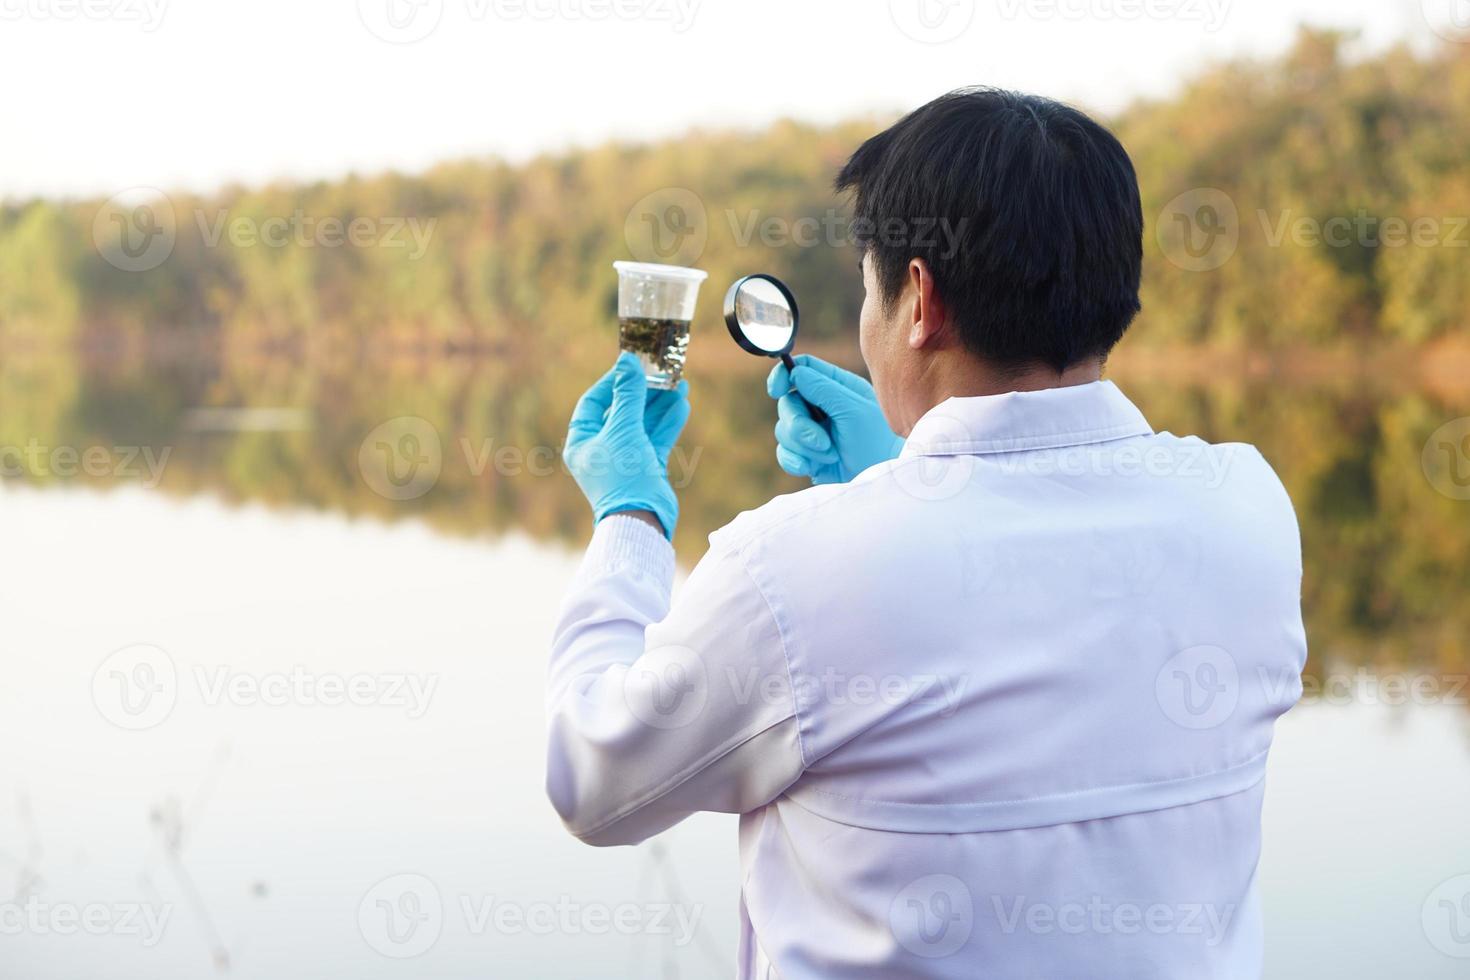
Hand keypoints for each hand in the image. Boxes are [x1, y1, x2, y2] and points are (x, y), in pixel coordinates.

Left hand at [565, 353, 689, 539]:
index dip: (611, 382)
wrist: (641, 519)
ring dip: (660, 404)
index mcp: (582, 440)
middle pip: (622, 410)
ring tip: (679, 383)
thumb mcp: (624, 428)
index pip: (593, 401)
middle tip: (661, 371)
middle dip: (643, 391)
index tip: (631, 365)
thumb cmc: (622, 475)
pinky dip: (668, 422)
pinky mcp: (645, 466)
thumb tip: (626, 360)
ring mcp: (624, 458)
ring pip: (643, 423)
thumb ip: (627, 394)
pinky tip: (682, 403)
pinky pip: (656, 438)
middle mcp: (601, 448)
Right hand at [766, 354, 902, 484]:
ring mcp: (813, 432)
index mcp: (837, 387)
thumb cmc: (877, 443)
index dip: (784, 375)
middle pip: (788, 402)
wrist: (882, 484)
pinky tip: (810, 468)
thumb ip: (823, 388)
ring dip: (803, 446)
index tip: (776, 390)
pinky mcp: (807, 456)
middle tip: (821, 442)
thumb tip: (795, 372)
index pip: (803, 368)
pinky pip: (784, 453)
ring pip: (783, 429)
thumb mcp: (853, 410)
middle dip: (799, 425)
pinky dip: (794, 461)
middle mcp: (823, 406)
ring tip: (830, 455)